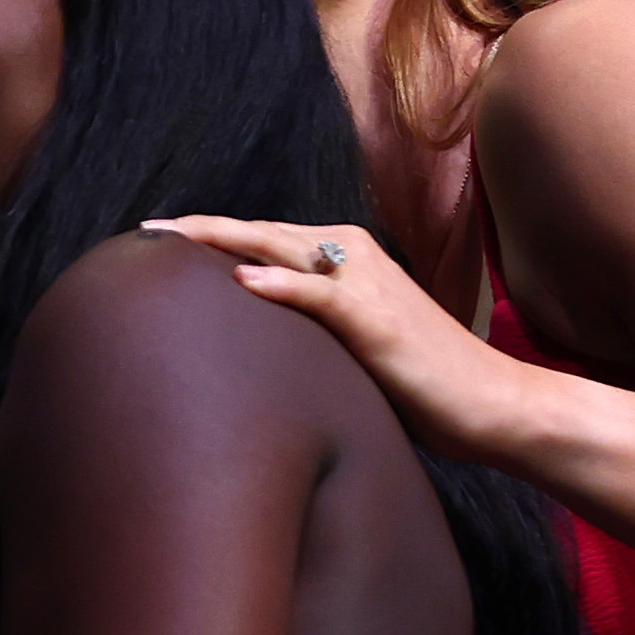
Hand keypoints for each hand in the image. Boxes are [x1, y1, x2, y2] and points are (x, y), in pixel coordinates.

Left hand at [140, 216, 519, 461]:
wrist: (488, 403)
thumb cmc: (423, 383)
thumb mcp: (356, 348)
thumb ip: (311, 331)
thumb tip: (258, 346)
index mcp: (347, 259)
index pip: (265, 241)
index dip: (212, 237)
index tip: (158, 239)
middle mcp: (354, 257)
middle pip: (262, 234)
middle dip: (201, 231)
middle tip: (145, 230)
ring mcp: (366, 284)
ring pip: (281, 249)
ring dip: (225, 241)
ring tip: (173, 239)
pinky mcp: (376, 319)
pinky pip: (320, 295)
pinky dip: (281, 286)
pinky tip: (242, 280)